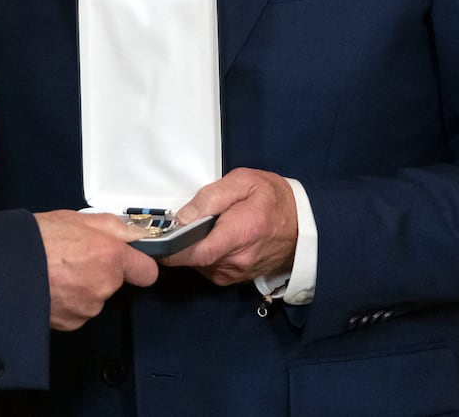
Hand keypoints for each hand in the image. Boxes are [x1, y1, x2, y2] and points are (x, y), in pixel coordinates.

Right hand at [34, 211, 158, 329]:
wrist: (5, 268)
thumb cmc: (36, 240)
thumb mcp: (76, 218)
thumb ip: (110, 226)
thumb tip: (130, 233)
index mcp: (110, 256)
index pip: (146, 272)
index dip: (137, 264)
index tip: (129, 260)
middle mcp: (104, 285)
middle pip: (115, 282)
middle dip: (101, 271)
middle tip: (75, 257)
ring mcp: (88, 307)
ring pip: (94, 297)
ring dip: (82, 287)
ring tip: (57, 271)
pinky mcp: (71, 323)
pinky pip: (77, 311)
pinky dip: (68, 302)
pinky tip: (51, 286)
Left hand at [163, 168, 298, 285]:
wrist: (303, 225)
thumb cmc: (273, 199)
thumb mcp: (243, 182)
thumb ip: (211, 197)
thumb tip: (183, 217)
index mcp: (240, 234)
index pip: (196, 253)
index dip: (171, 249)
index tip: (154, 239)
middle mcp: (237, 261)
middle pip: (192, 259)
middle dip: (180, 242)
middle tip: (179, 222)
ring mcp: (236, 273)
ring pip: (198, 264)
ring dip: (193, 248)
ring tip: (203, 226)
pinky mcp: (234, 277)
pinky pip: (208, 267)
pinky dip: (204, 254)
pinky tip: (213, 237)